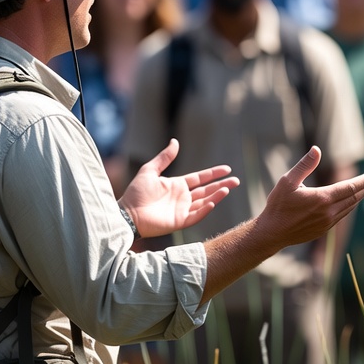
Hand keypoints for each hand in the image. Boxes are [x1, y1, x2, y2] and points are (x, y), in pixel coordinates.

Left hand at [119, 138, 239, 238]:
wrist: (127, 213)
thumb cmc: (136, 193)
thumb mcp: (150, 170)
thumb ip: (164, 158)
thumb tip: (175, 141)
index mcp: (177, 185)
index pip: (200, 178)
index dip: (213, 174)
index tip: (227, 169)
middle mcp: (183, 198)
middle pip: (207, 190)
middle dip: (222, 185)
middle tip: (236, 180)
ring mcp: (182, 210)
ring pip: (205, 202)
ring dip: (217, 196)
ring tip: (228, 188)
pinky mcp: (180, 222)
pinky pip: (196, 215)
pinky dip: (206, 209)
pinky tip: (213, 201)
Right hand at [257, 147, 363, 250]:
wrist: (272, 233)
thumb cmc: (278, 205)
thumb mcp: (288, 181)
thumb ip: (304, 165)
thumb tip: (317, 149)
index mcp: (323, 198)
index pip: (350, 187)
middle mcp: (329, 212)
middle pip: (354, 198)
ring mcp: (327, 223)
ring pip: (349, 208)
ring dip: (358, 198)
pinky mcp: (323, 230)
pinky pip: (341, 216)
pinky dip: (348, 207)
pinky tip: (348, 203)